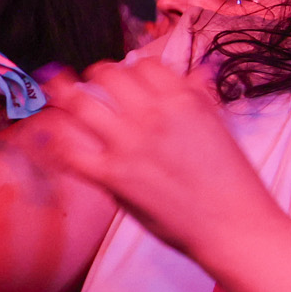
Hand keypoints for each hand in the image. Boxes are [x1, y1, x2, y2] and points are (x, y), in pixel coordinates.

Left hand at [28, 55, 278, 260]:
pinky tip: (56, 139)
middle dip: (96, 77)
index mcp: (183, 101)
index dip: (133, 69)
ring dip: (67, 97)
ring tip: (61, 98)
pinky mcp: (112, 177)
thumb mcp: (221, 129)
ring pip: (79, 103)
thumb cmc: (233, 182)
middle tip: (92, 85)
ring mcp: (128, 145)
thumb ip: (201, 99)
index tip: (129, 78)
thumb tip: (196, 73)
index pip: (144, 65)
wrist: (232, 226)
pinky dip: (57, 141)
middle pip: (107, 76)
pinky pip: (69, 149)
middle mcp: (153, 116)